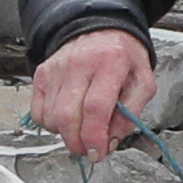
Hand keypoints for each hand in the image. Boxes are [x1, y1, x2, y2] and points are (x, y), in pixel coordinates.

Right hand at [30, 28, 153, 167]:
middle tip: (89, 149)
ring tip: (81, 129)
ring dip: (66, 134)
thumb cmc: (123, 57)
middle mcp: (79, 63)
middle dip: (78, 142)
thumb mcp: (143, 82)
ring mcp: (56, 69)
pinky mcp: (42, 74)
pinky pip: (38, 112)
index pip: (96, 107)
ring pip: (51, 117)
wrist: (100, 30)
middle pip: (67, 116)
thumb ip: (132, 114)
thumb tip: (112, 141)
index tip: (98, 152)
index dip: (95, 137)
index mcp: (110, 62)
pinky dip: (51, 124)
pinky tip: (67, 119)